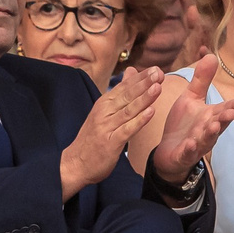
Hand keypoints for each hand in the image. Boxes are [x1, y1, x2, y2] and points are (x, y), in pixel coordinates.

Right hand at [61, 64, 164, 197]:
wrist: (75, 163)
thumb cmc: (93, 138)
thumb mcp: (104, 111)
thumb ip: (120, 93)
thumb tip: (132, 71)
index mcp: (104, 104)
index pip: (124, 87)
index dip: (140, 78)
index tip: (156, 69)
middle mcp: (104, 112)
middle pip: (127, 95)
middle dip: (144, 83)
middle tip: (158, 72)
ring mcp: (107, 127)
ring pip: (128, 110)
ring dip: (144, 98)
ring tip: (158, 87)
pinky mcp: (111, 142)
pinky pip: (127, 129)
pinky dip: (139, 120)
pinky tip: (151, 112)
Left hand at [145, 54, 233, 185]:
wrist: (169, 151)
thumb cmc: (184, 124)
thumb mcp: (191, 98)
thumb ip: (201, 80)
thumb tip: (211, 55)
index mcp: (211, 116)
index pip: (225, 109)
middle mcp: (208, 130)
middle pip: (219, 124)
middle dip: (225, 118)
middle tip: (231, 112)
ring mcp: (198, 143)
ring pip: (207, 139)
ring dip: (211, 133)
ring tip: (214, 126)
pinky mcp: (184, 154)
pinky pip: (188, 152)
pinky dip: (190, 149)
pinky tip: (191, 144)